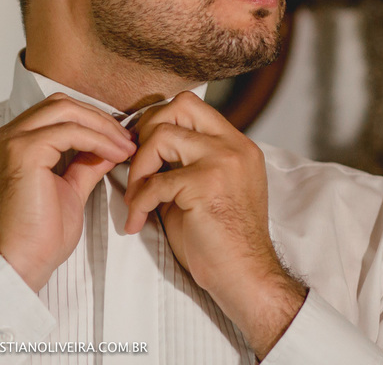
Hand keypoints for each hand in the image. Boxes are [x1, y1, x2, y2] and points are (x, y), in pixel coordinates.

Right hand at [0, 95, 134, 291]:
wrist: (18, 265)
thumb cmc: (36, 239)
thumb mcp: (67, 191)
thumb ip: (83, 165)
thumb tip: (108, 147)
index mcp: (8, 146)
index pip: (53, 115)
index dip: (89, 122)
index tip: (118, 139)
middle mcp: (3, 137)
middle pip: (58, 105)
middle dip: (98, 118)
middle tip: (126, 138)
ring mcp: (10, 141)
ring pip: (65, 110)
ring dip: (101, 126)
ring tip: (126, 146)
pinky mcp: (23, 151)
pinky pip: (70, 132)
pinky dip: (98, 139)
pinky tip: (116, 154)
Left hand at [123, 93, 305, 358]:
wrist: (244, 278)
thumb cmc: (220, 240)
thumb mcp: (204, 187)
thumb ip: (183, 161)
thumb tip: (141, 142)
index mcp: (236, 145)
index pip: (191, 105)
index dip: (159, 120)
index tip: (143, 148)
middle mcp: (234, 146)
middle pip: (179, 106)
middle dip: (147, 132)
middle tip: (137, 167)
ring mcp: (223, 162)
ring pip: (163, 136)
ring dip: (139, 168)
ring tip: (137, 198)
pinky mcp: (207, 183)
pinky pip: (156, 181)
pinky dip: (138, 201)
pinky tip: (137, 221)